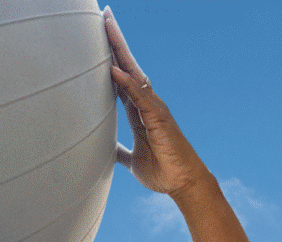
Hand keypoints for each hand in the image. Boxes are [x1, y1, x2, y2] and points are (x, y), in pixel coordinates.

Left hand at [103, 7, 210, 200]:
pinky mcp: (159, 119)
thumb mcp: (132, 161)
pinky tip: (114, 69)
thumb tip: (107, 151)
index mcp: (137, 112)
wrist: (183, 184)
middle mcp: (146, 104)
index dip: (109, 58)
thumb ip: (119, 151)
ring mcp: (153, 109)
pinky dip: (127, 83)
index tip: (98, 36)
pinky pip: (140, 97)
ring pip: (133, 73)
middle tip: (103, 15)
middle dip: (114, 41)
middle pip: (127, 66)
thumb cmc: (162, 171)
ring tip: (107, 27)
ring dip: (119, 51)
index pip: (121, 78)